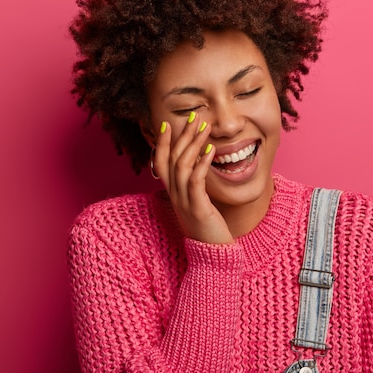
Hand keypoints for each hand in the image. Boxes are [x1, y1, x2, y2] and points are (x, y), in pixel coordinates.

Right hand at [153, 113, 233, 244]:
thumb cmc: (207, 228)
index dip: (162, 143)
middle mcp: (174, 195)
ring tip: (204, 127)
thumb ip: (192, 186)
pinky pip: (196, 181)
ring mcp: (184, 202)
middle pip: (172, 159)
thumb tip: (195, 166)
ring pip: (182, 166)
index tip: (167, 123)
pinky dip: (202, 163)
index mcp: (172, 193)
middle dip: (181, 136)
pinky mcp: (198, 208)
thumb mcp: (195, 203)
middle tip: (193, 117)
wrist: (212, 255)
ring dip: (193, 144)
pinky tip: (211, 150)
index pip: (161, 163)